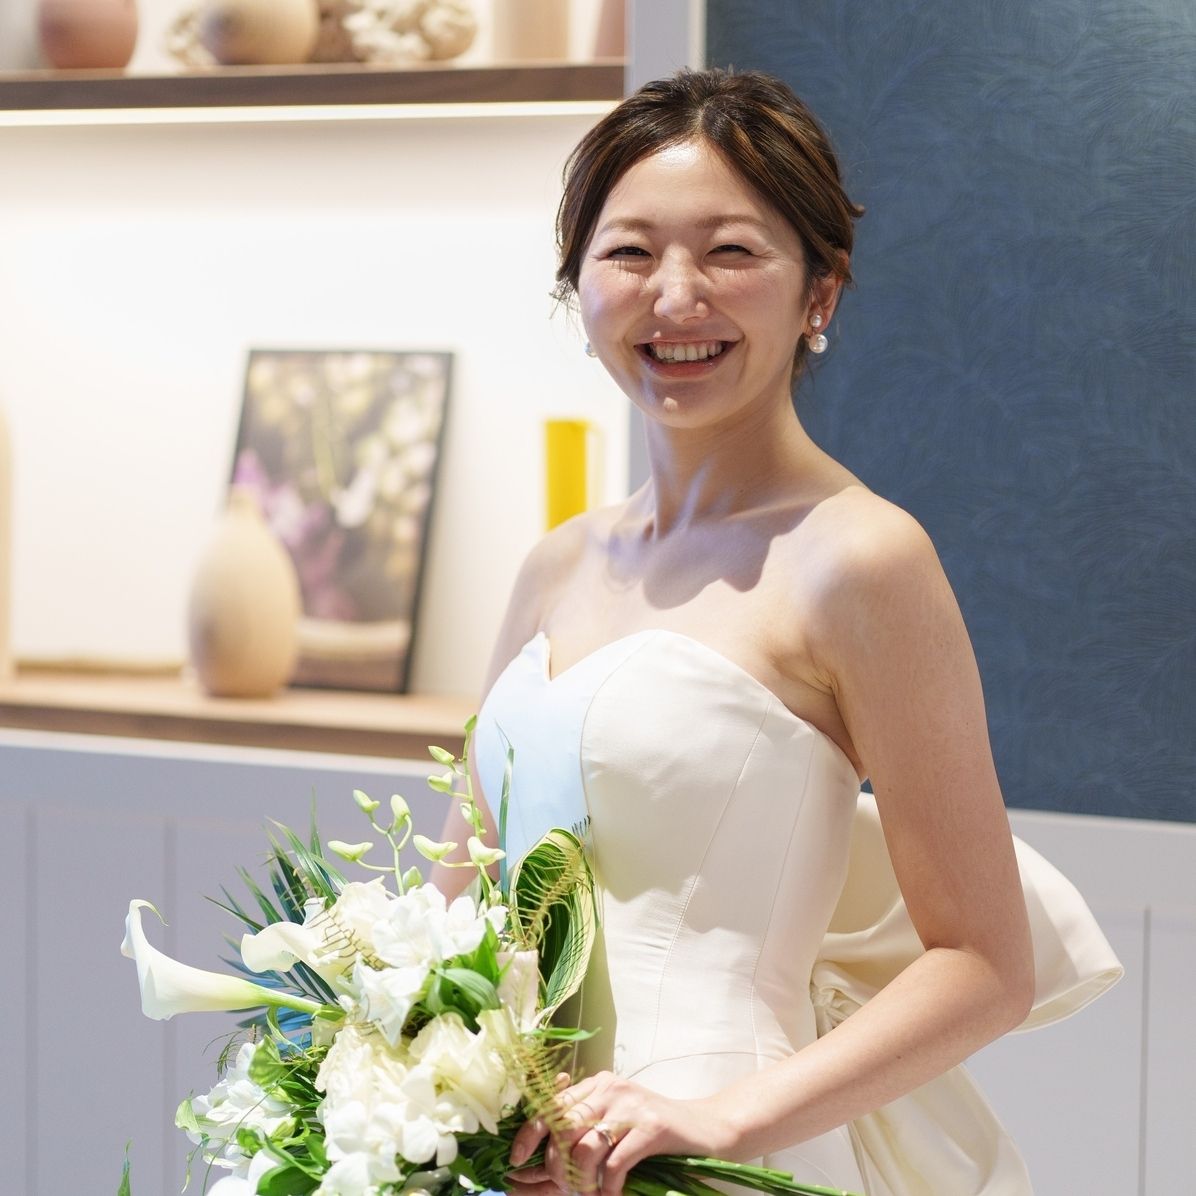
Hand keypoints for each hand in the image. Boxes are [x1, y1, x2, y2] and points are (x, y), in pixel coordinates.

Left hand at [507, 1070, 740, 1195]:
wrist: (708, 1128)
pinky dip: (609, 1187)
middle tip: (569, 1190)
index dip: (529, 1134)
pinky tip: (614, 1195)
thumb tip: (542, 1158)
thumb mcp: (617, 1121)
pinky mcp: (652, 1126)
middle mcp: (611, 1089)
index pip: (550, 1105)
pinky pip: (615, 1163)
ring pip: (583, 1148)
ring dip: (581, 1182)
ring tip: (591, 1195)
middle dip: (555, 1167)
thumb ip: (586, 1129)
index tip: (516, 1161)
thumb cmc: (657, 1132)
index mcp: (598, 1084)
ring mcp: (631, 1106)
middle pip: (562, 1128)